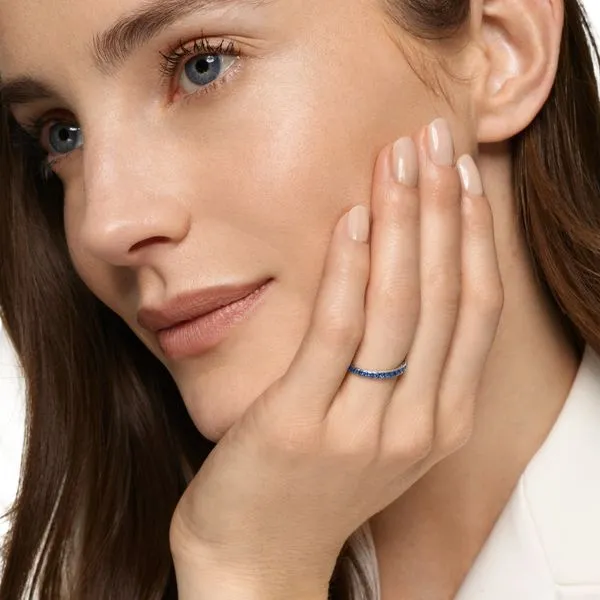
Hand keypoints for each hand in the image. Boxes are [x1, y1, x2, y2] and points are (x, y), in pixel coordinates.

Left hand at [170, 118, 502, 597]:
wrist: (257, 558)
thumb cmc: (314, 487)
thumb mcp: (376, 431)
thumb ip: (402, 371)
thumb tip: (400, 280)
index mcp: (441, 420)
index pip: (472, 308)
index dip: (470, 233)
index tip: (461, 173)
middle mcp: (417, 423)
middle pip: (442, 294)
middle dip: (442, 208)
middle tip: (434, 140)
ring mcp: (364, 427)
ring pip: (398, 307)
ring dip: (402, 222)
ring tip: (399, 159)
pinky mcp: (305, 424)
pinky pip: (337, 334)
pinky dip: (348, 270)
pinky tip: (351, 217)